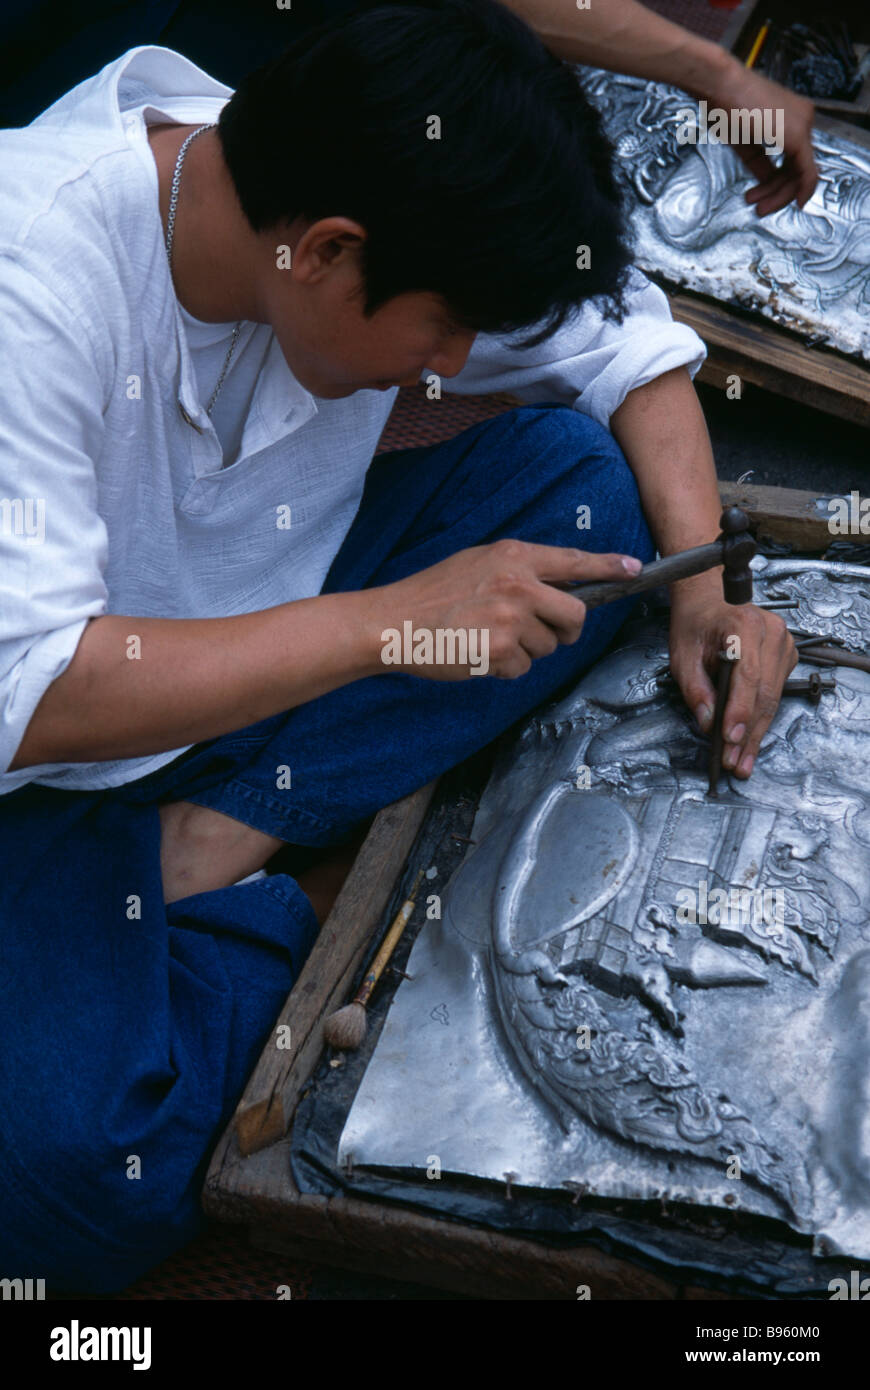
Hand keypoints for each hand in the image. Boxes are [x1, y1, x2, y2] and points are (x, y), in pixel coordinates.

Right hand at [366, 539, 643, 679]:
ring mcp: (512, 619)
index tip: (634, 569)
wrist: (396, 621)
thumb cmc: (434, 595)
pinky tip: (478, 653)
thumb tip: (558, 587)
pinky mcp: (501, 651)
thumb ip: (518, 571)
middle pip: (574, 616)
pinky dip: (504, 668)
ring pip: (547, 647)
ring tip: (487, 638)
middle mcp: (518, 584)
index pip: (573, 560)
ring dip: (525, 651)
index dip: (608, 566)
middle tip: (537, 632)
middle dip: (563, 630)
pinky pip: (523, 668)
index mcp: (513, 557)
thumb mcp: (478, 564)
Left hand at [668, 583, 796, 777]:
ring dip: (756, 732)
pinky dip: (761, 719)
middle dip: (748, 732)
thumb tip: (708, 722)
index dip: (740, 710)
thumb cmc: (695, 624)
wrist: (708, 601)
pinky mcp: (787, 656)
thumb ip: (695, 689)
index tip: (730, 738)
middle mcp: (771, 632)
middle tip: (735, 761)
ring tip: (742, 761)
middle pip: (764, 692)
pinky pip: (776, 693)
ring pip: (773, 698)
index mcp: (744, 625)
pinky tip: (750, 741)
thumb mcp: (682, 656)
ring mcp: (784, 644)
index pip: (748, 675)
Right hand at [708, 58, 817, 214]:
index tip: (762, 196)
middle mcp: (803, 118)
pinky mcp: (797, 136)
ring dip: (780, 194)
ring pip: (801, 172)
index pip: (792, 157)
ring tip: (759, 206)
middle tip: (759, 208)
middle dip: (778, 192)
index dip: (778, 182)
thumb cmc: (725, 104)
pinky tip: (795, 203)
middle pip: (797, 166)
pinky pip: (806, 172)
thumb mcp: (745, 141)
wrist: (719, 85)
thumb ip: (761, 163)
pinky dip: (800, 190)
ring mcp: (803, 125)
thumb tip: (768, 183)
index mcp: (793, 115)